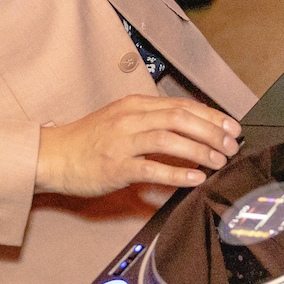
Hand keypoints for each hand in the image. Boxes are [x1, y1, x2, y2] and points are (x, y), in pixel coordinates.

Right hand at [35, 96, 241, 196]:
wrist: (52, 155)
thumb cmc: (87, 140)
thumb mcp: (120, 120)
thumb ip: (150, 121)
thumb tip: (188, 129)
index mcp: (135, 105)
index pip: (182, 105)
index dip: (211, 115)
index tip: (231, 127)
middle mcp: (130, 118)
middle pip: (181, 118)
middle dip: (212, 131)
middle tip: (231, 146)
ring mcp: (122, 141)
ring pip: (170, 138)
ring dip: (200, 150)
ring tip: (219, 161)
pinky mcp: (115, 166)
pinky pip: (152, 167)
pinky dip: (177, 172)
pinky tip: (195, 178)